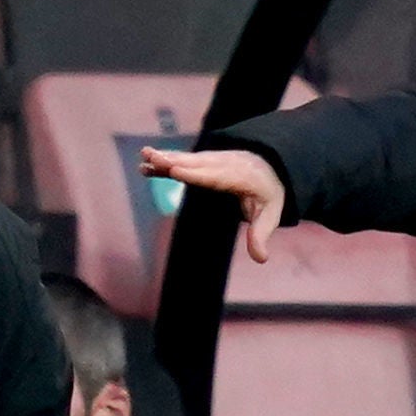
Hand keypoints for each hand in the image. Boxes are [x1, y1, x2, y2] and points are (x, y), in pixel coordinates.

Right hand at [137, 145, 284, 262]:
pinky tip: (145, 162)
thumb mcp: (270, 214)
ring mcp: (212, 160)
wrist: (270, 167)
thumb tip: (261, 259)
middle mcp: (224, 165)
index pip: (215, 177)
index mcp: (240, 178)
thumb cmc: (267, 194)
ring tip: (145, 156)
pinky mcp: (202, 160)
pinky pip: (183, 160)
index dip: (195, 174)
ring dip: (166, 157)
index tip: (175, 171)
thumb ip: (260, 235)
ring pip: (187, 159)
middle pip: (197, 164)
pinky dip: (165, 160)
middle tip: (154, 158)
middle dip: (175, 161)